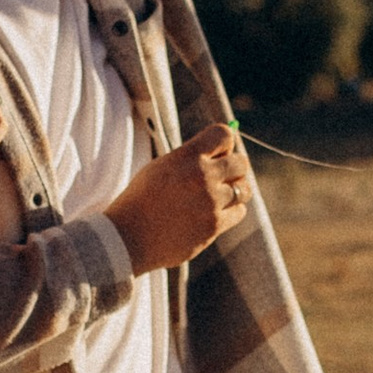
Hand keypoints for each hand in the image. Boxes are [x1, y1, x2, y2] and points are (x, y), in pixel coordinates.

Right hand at [106, 120, 251, 273]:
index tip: (217, 154)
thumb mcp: (162, 166)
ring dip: (235, 190)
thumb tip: (224, 151)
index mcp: (187, 156)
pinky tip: (213, 213)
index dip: (224, 143)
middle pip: (241, 163)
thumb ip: (191, 158)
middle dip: (233, 168)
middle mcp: (202, 176)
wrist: (128, 237)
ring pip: (244, 189)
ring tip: (217, 196)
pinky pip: (239, 212)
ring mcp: (211, 202)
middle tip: (219, 177)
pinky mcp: (214, 225)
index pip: (224, 134)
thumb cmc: (142, 200)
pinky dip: (231, 211)